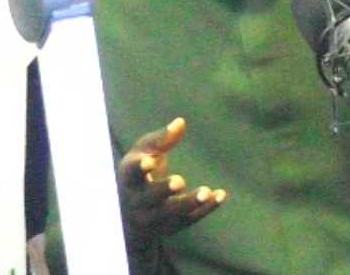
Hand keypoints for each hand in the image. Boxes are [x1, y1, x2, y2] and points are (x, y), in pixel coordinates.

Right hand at [116, 118, 225, 249]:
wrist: (129, 213)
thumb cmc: (138, 173)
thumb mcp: (143, 153)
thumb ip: (161, 140)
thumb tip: (180, 122)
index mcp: (128, 178)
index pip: (131, 174)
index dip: (139, 169)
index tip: (149, 162)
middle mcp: (138, 201)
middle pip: (150, 198)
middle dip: (164, 190)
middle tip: (179, 181)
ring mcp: (153, 217)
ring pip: (170, 213)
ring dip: (189, 203)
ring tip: (206, 191)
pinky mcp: (170, 226)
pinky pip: (189, 219)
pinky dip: (205, 209)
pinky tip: (220, 195)